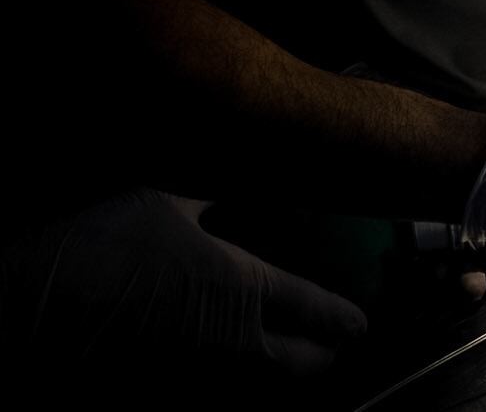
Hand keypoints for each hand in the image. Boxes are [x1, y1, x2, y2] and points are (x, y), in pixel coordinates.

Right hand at [0, 189, 366, 374]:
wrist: (19, 297)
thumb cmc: (92, 239)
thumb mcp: (159, 199)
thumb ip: (207, 198)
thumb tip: (231, 188)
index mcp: (238, 286)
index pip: (312, 308)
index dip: (340, 318)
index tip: (359, 325)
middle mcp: (226, 341)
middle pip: (297, 365)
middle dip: (320, 358)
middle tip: (333, 352)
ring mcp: (189, 379)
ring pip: (256, 392)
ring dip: (275, 381)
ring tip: (289, 371)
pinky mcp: (152, 401)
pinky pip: (207, 408)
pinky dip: (226, 395)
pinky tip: (222, 385)